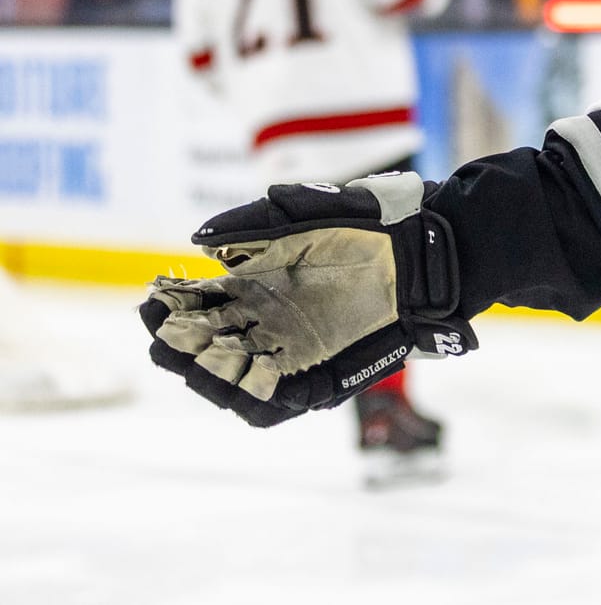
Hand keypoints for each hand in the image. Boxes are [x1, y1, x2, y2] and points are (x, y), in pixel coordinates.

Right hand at [140, 174, 473, 426]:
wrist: (431, 249)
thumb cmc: (373, 223)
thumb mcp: (310, 213)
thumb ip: (256, 222)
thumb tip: (199, 240)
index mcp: (257, 285)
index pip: (198, 303)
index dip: (171, 303)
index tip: (151, 296)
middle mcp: (267, 323)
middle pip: (207, 345)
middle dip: (179, 344)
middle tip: (163, 336)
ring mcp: (292, 352)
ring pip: (234, 379)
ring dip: (208, 376)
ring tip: (192, 364)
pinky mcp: (323, 378)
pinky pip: (277, 403)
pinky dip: (255, 402)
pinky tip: (239, 392)